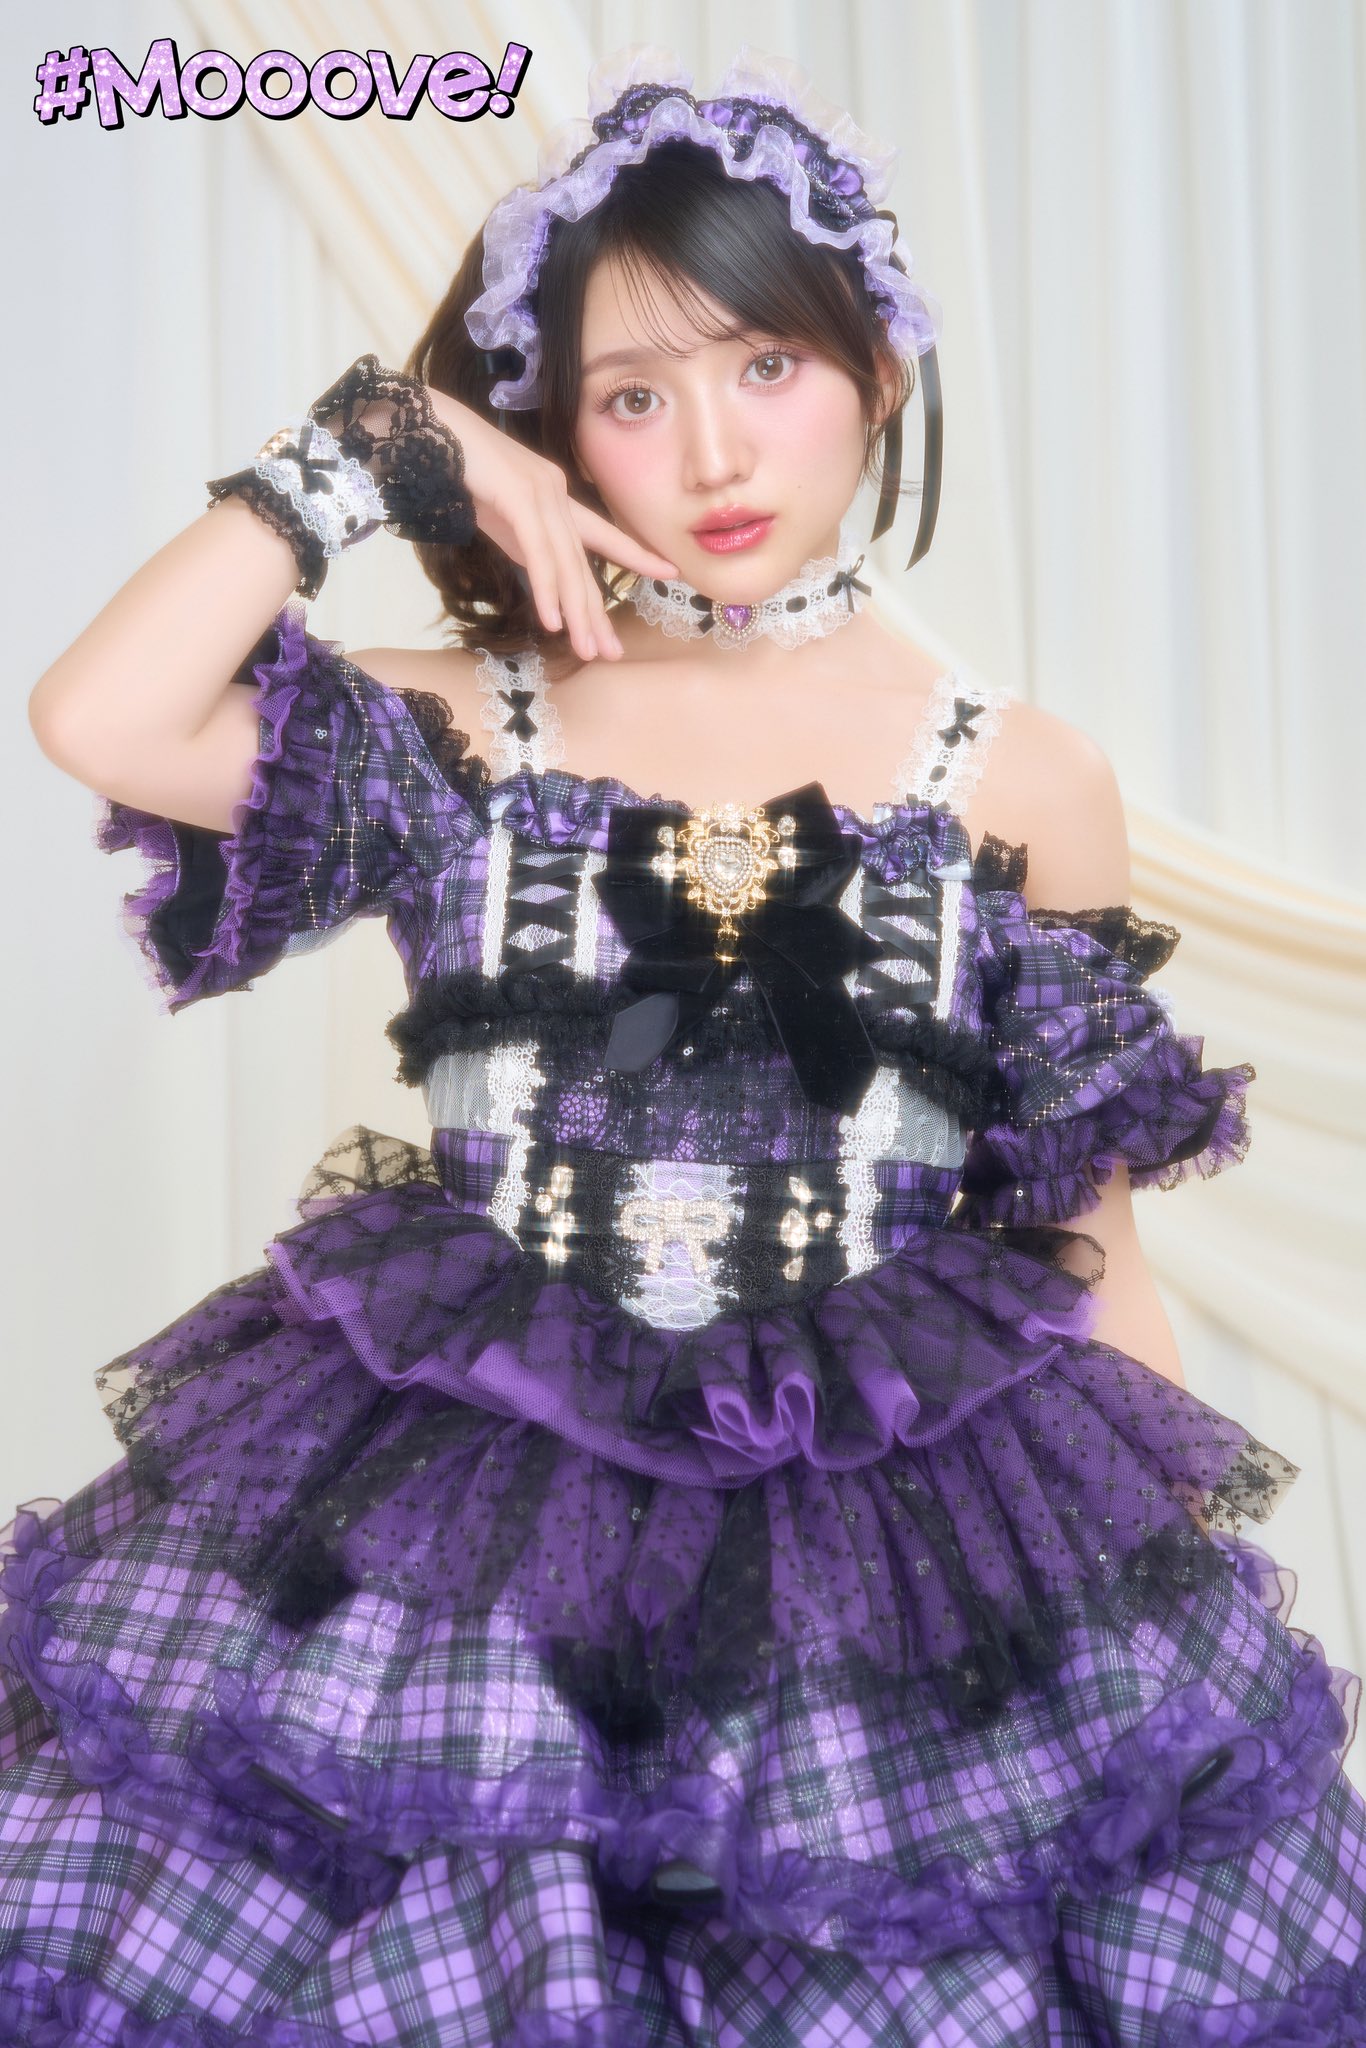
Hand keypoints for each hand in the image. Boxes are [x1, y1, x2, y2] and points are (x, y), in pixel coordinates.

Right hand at [426, 389, 677, 661]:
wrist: (423, 428)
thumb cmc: (457, 469)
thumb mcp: (500, 515)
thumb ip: (525, 542)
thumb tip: (546, 578)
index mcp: (555, 497)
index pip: (602, 533)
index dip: (636, 553)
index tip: (669, 572)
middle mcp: (556, 493)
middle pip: (583, 562)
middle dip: (597, 611)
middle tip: (609, 652)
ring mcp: (540, 492)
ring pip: (565, 564)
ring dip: (577, 612)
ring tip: (587, 650)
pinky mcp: (517, 497)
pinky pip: (538, 553)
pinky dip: (546, 590)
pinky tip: (554, 620)